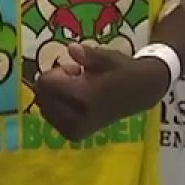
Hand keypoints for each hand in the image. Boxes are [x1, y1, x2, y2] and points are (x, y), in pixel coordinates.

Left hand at [32, 44, 169, 140]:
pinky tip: (77, 103)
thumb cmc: (123, 71)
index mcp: (85, 96)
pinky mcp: (74, 135)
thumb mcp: (108, 57)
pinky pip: (51, 118)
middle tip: (78, 80)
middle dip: (54, 84)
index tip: (75, 69)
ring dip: (55, 96)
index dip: (57, 72)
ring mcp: (74, 129)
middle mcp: (77, 117)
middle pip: (41, 95)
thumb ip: (88, 55)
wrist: (143, 93)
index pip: (45, 83)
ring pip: (43, 107)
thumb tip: (71, 48)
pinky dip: (57, 108)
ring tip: (79, 92)